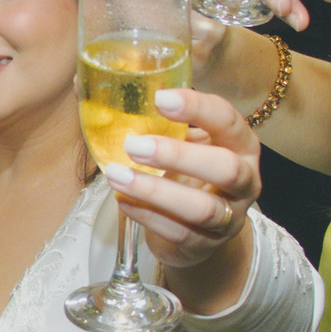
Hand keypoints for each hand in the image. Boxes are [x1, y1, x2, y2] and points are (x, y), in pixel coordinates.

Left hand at [104, 87, 260, 269]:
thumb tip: (85, 87)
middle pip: (225, 168)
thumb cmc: (188, 174)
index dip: (198, 108)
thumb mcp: (185, 143)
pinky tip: (122, 201)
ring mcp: (229, 218)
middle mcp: (245, 181)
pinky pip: (178, 232)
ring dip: (155, 191)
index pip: (227, 120)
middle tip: (133, 145)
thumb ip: (157, 121)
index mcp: (241, 145)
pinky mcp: (206, 244)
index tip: (160, 99)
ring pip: (201, 208)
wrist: (203, 232)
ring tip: (116, 176)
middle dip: (178, 155)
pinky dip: (147, 216)